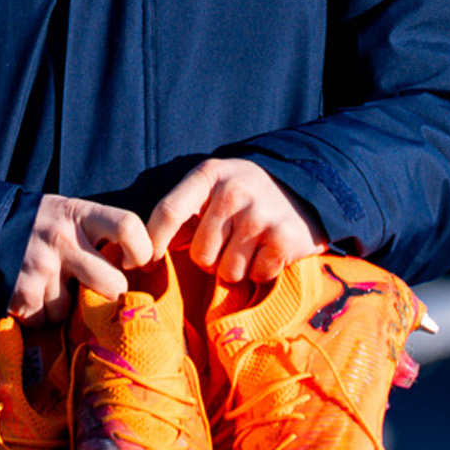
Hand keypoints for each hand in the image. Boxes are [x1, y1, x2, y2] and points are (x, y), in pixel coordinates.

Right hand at [9, 194, 151, 322]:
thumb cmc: (39, 223)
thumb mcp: (69, 213)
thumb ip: (98, 233)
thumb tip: (137, 269)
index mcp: (80, 215)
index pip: (128, 227)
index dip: (142, 249)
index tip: (135, 262)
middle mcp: (62, 240)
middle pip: (112, 283)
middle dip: (109, 294)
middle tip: (97, 290)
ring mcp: (41, 268)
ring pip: (75, 308)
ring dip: (65, 305)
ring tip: (51, 285)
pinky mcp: (22, 293)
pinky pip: (46, 319)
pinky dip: (40, 313)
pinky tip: (32, 293)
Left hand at [145, 158, 325, 284]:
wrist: (305, 189)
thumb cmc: (245, 197)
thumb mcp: (213, 188)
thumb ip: (182, 213)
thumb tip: (144, 256)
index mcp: (208, 174)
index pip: (169, 211)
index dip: (154, 243)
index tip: (147, 263)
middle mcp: (234, 191)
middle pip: (200, 254)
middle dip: (211, 260)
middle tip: (229, 245)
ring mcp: (260, 214)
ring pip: (228, 271)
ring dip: (238, 269)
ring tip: (250, 247)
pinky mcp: (284, 237)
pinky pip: (256, 275)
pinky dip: (262, 272)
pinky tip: (269, 251)